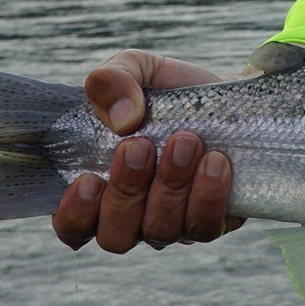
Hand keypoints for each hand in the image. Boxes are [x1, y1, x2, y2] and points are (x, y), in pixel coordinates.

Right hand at [52, 49, 244, 253]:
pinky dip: (208, 196)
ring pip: (161, 231)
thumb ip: (111, 80)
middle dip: (127, 190)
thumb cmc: (171, 91)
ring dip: (171, 187)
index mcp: (99, 189)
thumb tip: (123, 119)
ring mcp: (173, 225)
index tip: (89, 179)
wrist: (231, 96)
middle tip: (142, 145)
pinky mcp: (214, 221)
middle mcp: (133, 217)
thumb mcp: (136, 69)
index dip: (75, 214)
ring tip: (187, 141)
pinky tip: (216, 161)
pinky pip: (205, 227)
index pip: (73, 228)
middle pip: (116, 236)